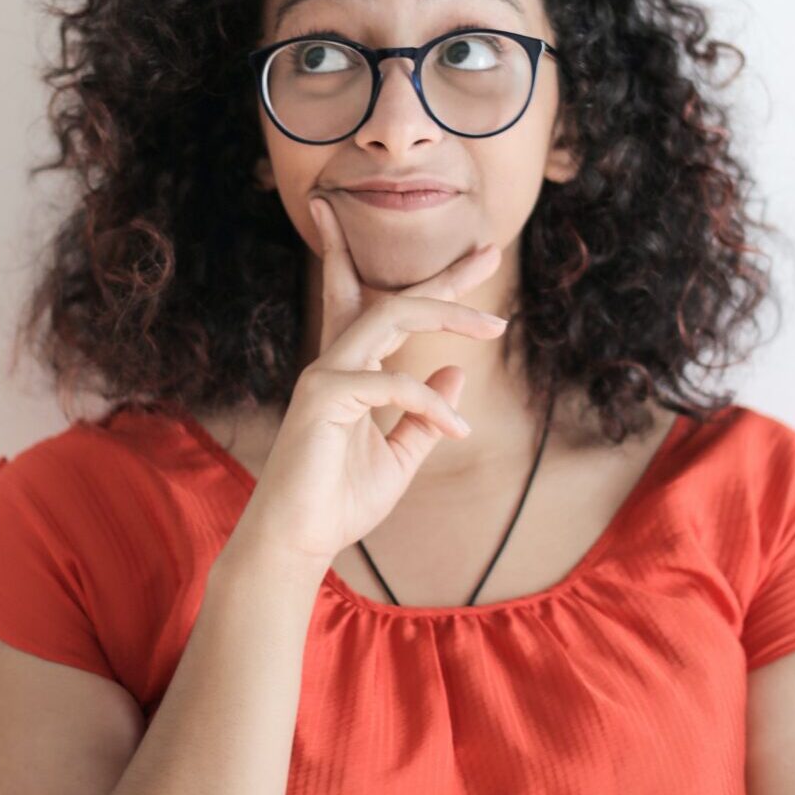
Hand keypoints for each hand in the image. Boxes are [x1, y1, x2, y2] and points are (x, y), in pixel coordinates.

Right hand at [229, 199, 509, 570]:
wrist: (299, 540)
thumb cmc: (340, 500)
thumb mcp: (400, 457)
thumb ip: (425, 415)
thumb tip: (456, 370)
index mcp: (353, 372)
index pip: (389, 313)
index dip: (433, 288)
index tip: (479, 263)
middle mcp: (336, 363)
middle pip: (393, 301)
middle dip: (444, 278)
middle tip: (490, 254)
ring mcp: (325, 375)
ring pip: (390, 317)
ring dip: (446, 315)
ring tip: (495, 327)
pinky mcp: (322, 397)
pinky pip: (391, 383)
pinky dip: (430, 403)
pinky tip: (457, 429)